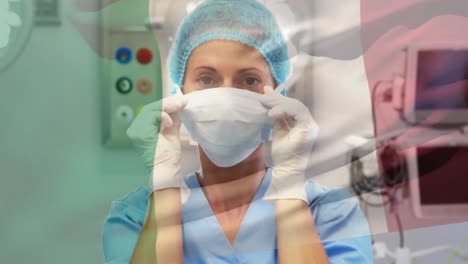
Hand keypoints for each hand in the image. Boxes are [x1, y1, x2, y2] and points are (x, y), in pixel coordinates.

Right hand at [127, 94, 187, 190]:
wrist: (167, 170)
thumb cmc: (169, 156)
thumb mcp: (172, 132)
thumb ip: (173, 119)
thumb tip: (179, 105)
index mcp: (142, 128)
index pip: (153, 110)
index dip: (167, 104)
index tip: (182, 101)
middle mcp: (136, 128)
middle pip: (151, 108)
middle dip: (169, 103)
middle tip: (183, 101)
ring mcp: (136, 130)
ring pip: (151, 109)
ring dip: (167, 107)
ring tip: (180, 108)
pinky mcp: (140, 133)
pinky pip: (151, 116)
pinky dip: (163, 117)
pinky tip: (170, 124)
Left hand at [260, 86, 318, 201]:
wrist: (286, 170)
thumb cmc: (282, 154)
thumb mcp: (277, 129)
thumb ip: (275, 114)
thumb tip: (268, 95)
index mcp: (302, 122)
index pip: (292, 105)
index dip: (278, 98)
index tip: (264, 94)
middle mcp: (309, 122)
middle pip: (294, 103)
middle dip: (277, 99)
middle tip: (262, 98)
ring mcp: (311, 125)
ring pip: (296, 106)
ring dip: (279, 103)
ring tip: (265, 104)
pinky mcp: (309, 128)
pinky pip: (298, 112)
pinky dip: (284, 110)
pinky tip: (272, 114)